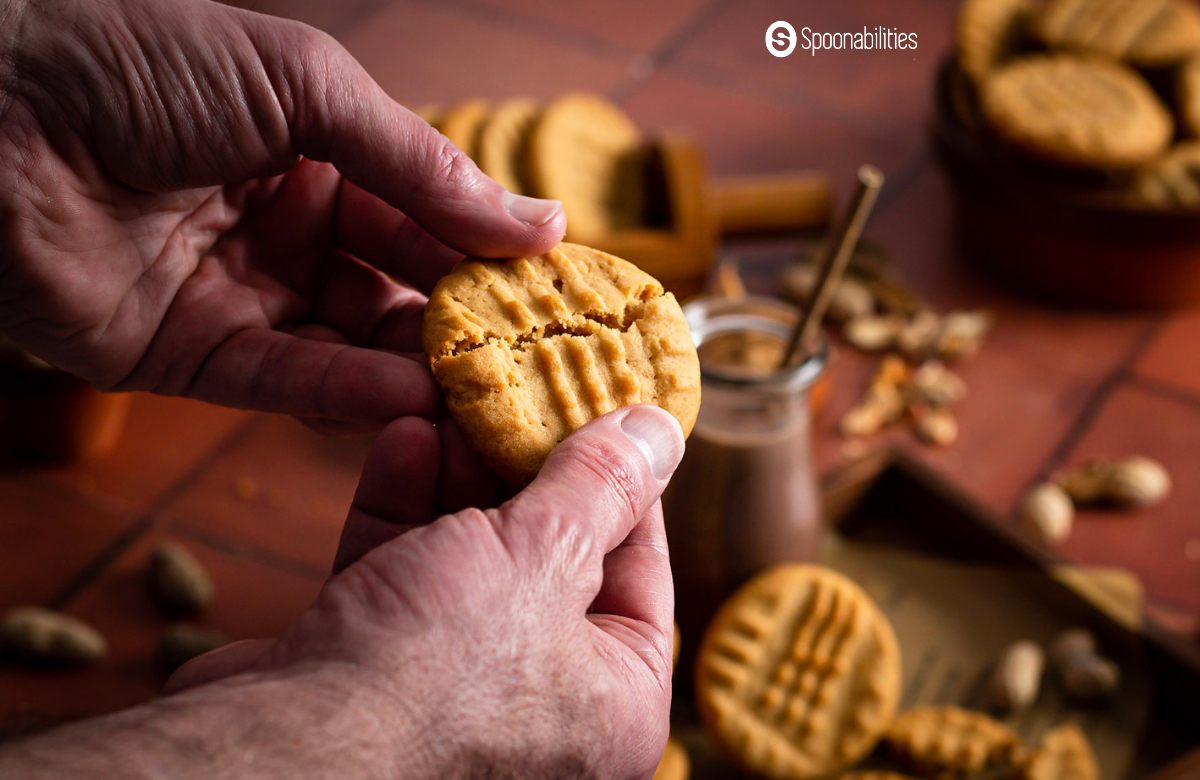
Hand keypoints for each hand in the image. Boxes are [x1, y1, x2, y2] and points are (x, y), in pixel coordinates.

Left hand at [0, 0, 564, 427]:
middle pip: (396, 282)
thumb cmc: (141, 68)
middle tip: (531, 353)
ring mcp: (242, 291)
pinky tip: (405, 395)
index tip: (557, 285)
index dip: (486, 245)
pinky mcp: (192, 354)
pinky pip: (283, 377)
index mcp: (314, 149)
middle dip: (461, 316)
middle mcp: (285, 224)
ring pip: (350, 340)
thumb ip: (421, 164)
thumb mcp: (304, 87)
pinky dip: (343, 389)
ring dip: (415, 362)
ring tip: (480, 387)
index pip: (423, 208)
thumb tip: (539, 222)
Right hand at [167, 405, 682, 776]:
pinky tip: (404, 437)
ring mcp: (456, 689)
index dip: (624, 479)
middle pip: (551, 558)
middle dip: (526, 468)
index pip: (641, 567)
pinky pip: (407, 575)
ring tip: (457, 401)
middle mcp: (544, 704)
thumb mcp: (543, 555)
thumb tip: (659, 431)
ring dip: (459, 477)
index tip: (606, 409)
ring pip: (471, 560)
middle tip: (521, 393)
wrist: (285, 748)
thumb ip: (600, 487)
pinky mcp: (378, 670)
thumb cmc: (437, 672)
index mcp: (615, 700)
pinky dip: (404, 510)